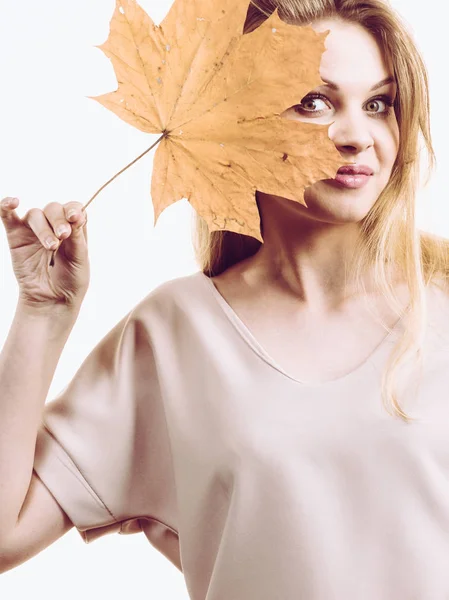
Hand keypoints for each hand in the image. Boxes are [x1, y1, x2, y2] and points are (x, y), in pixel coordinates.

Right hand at [1, 197, 89, 312]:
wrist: (52, 300)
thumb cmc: (70, 280)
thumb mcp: (80, 260)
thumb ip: (78, 238)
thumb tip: (78, 215)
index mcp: (73, 228)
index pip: (74, 208)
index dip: (74, 210)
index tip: (74, 218)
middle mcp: (53, 225)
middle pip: (54, 208)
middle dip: (59, 220)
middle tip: (63, 236)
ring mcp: (33, 230)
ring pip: (35, 214)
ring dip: (43, 228)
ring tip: (51, 247)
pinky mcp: (16, 236)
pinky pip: (8, 216)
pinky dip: (6, 206)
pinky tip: (12, 202)